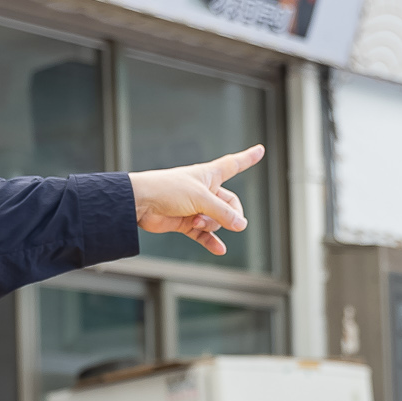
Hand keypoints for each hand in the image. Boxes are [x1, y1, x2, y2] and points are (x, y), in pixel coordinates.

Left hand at [131, 145, 259, 254]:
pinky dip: (211, 242)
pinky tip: (219, 250)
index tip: (260, 150)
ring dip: (211, 226)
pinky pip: (204, 235)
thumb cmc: (168, 190)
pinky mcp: (186, 222)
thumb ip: (223, 213)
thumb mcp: (201, 198)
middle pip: (230, 204)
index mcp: (209, 175)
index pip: (233, 164)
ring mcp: (196, 207)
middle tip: (231, 224)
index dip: (247, 158)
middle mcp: (204, 190)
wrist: (141, 202)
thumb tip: (242, 226)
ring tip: (196, 222)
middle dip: (230, 215)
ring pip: (217, 221)